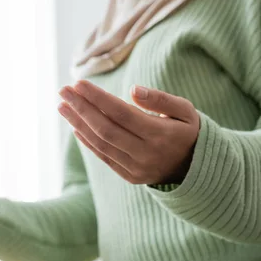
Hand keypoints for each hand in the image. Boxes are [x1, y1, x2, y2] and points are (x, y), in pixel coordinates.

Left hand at [58, 81, 199, 184]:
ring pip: (101, 144)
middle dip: (81, 108)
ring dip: (78, 123)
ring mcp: (137, 168)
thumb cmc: (187, 131)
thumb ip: (161, 99)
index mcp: (161, 135)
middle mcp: (146, 154)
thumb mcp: (185, 111)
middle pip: (106, 129)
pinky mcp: (130, 176)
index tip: (79, 83)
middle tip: (63, 91)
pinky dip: (88, 141)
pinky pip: (104, 157)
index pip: (121, 113)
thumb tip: (133, 90)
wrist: (197, 168)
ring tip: (63, 106)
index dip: (97, 98)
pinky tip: (76, 125)